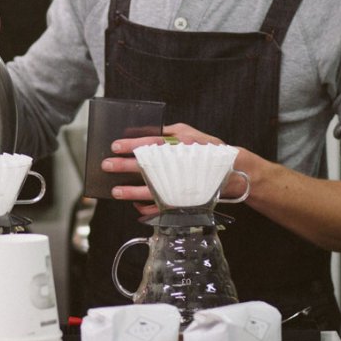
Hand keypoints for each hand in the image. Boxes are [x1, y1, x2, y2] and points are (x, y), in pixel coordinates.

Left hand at [104, 122, 228, 210]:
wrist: (234, 173)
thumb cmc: (209, 151)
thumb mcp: (191, 134)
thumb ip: (170, 132)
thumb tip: (149, 132)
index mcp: (179, 147)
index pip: (150, 144)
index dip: (131, 145)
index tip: (115, 146)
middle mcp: (177, 167)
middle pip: (146, 167)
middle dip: (123, 167)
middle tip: (107, 166)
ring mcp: (180, 186)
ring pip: (150, 191)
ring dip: (130, 192)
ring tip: (115, 191)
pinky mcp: (182, 202)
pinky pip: (161, 208)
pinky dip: (147, 208)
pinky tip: (135, 205)